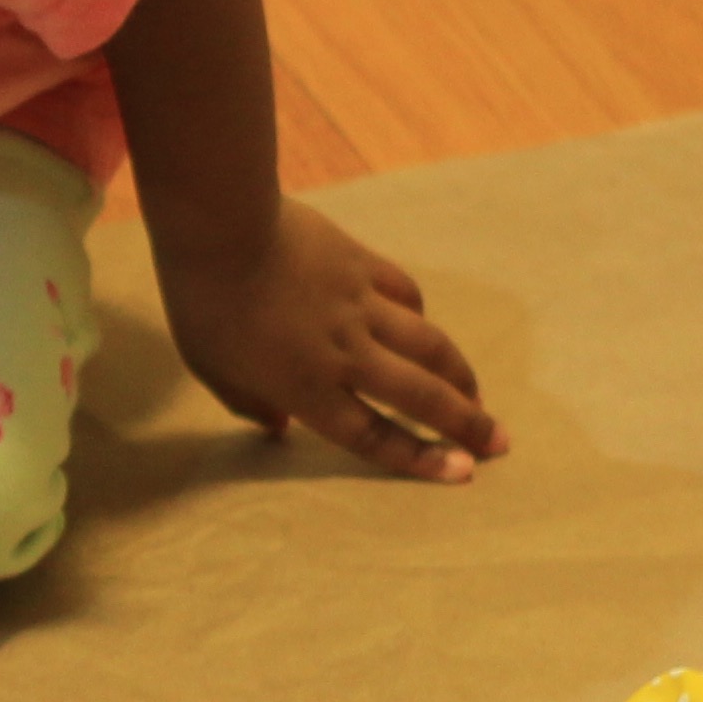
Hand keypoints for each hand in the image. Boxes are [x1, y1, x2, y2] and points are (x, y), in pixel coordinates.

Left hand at [160, 200, 500, 483]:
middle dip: (464, 423)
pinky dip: (419, 315)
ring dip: (460, 373)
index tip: (460, 472)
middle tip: (498, 442)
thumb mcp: (213, 371)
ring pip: (428, 345)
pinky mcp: (363, 265)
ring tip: (478, 394)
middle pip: (419, 396)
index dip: (421, 459)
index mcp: (308, 389)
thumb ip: (249, 404)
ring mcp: (360, 307)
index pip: (374, 436)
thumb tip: (279, 425)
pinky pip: (405, 295)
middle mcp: (346, 354)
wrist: (223, 229)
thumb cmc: (204, 306)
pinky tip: (423, 326)